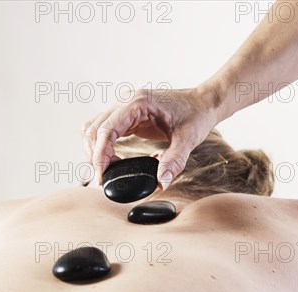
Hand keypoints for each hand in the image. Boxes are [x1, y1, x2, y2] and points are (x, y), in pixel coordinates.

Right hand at [82, 85, 218, 189]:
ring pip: (95, 129)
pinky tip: (116, 161)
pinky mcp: (127, 115)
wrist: (203, 102)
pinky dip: (104, 147)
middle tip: (106, 178)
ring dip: (96, 151)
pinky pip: (105, 130)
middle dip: (95, 156)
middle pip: (94, 130)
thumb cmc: (197, 115)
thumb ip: (173, 162)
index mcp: (138, 103)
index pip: (106, 130)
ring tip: (110, 171)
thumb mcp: (188, 140)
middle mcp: (126, 102)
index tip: (101, 177)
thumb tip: (160, 183)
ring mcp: (124, 107)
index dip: (99, 156)